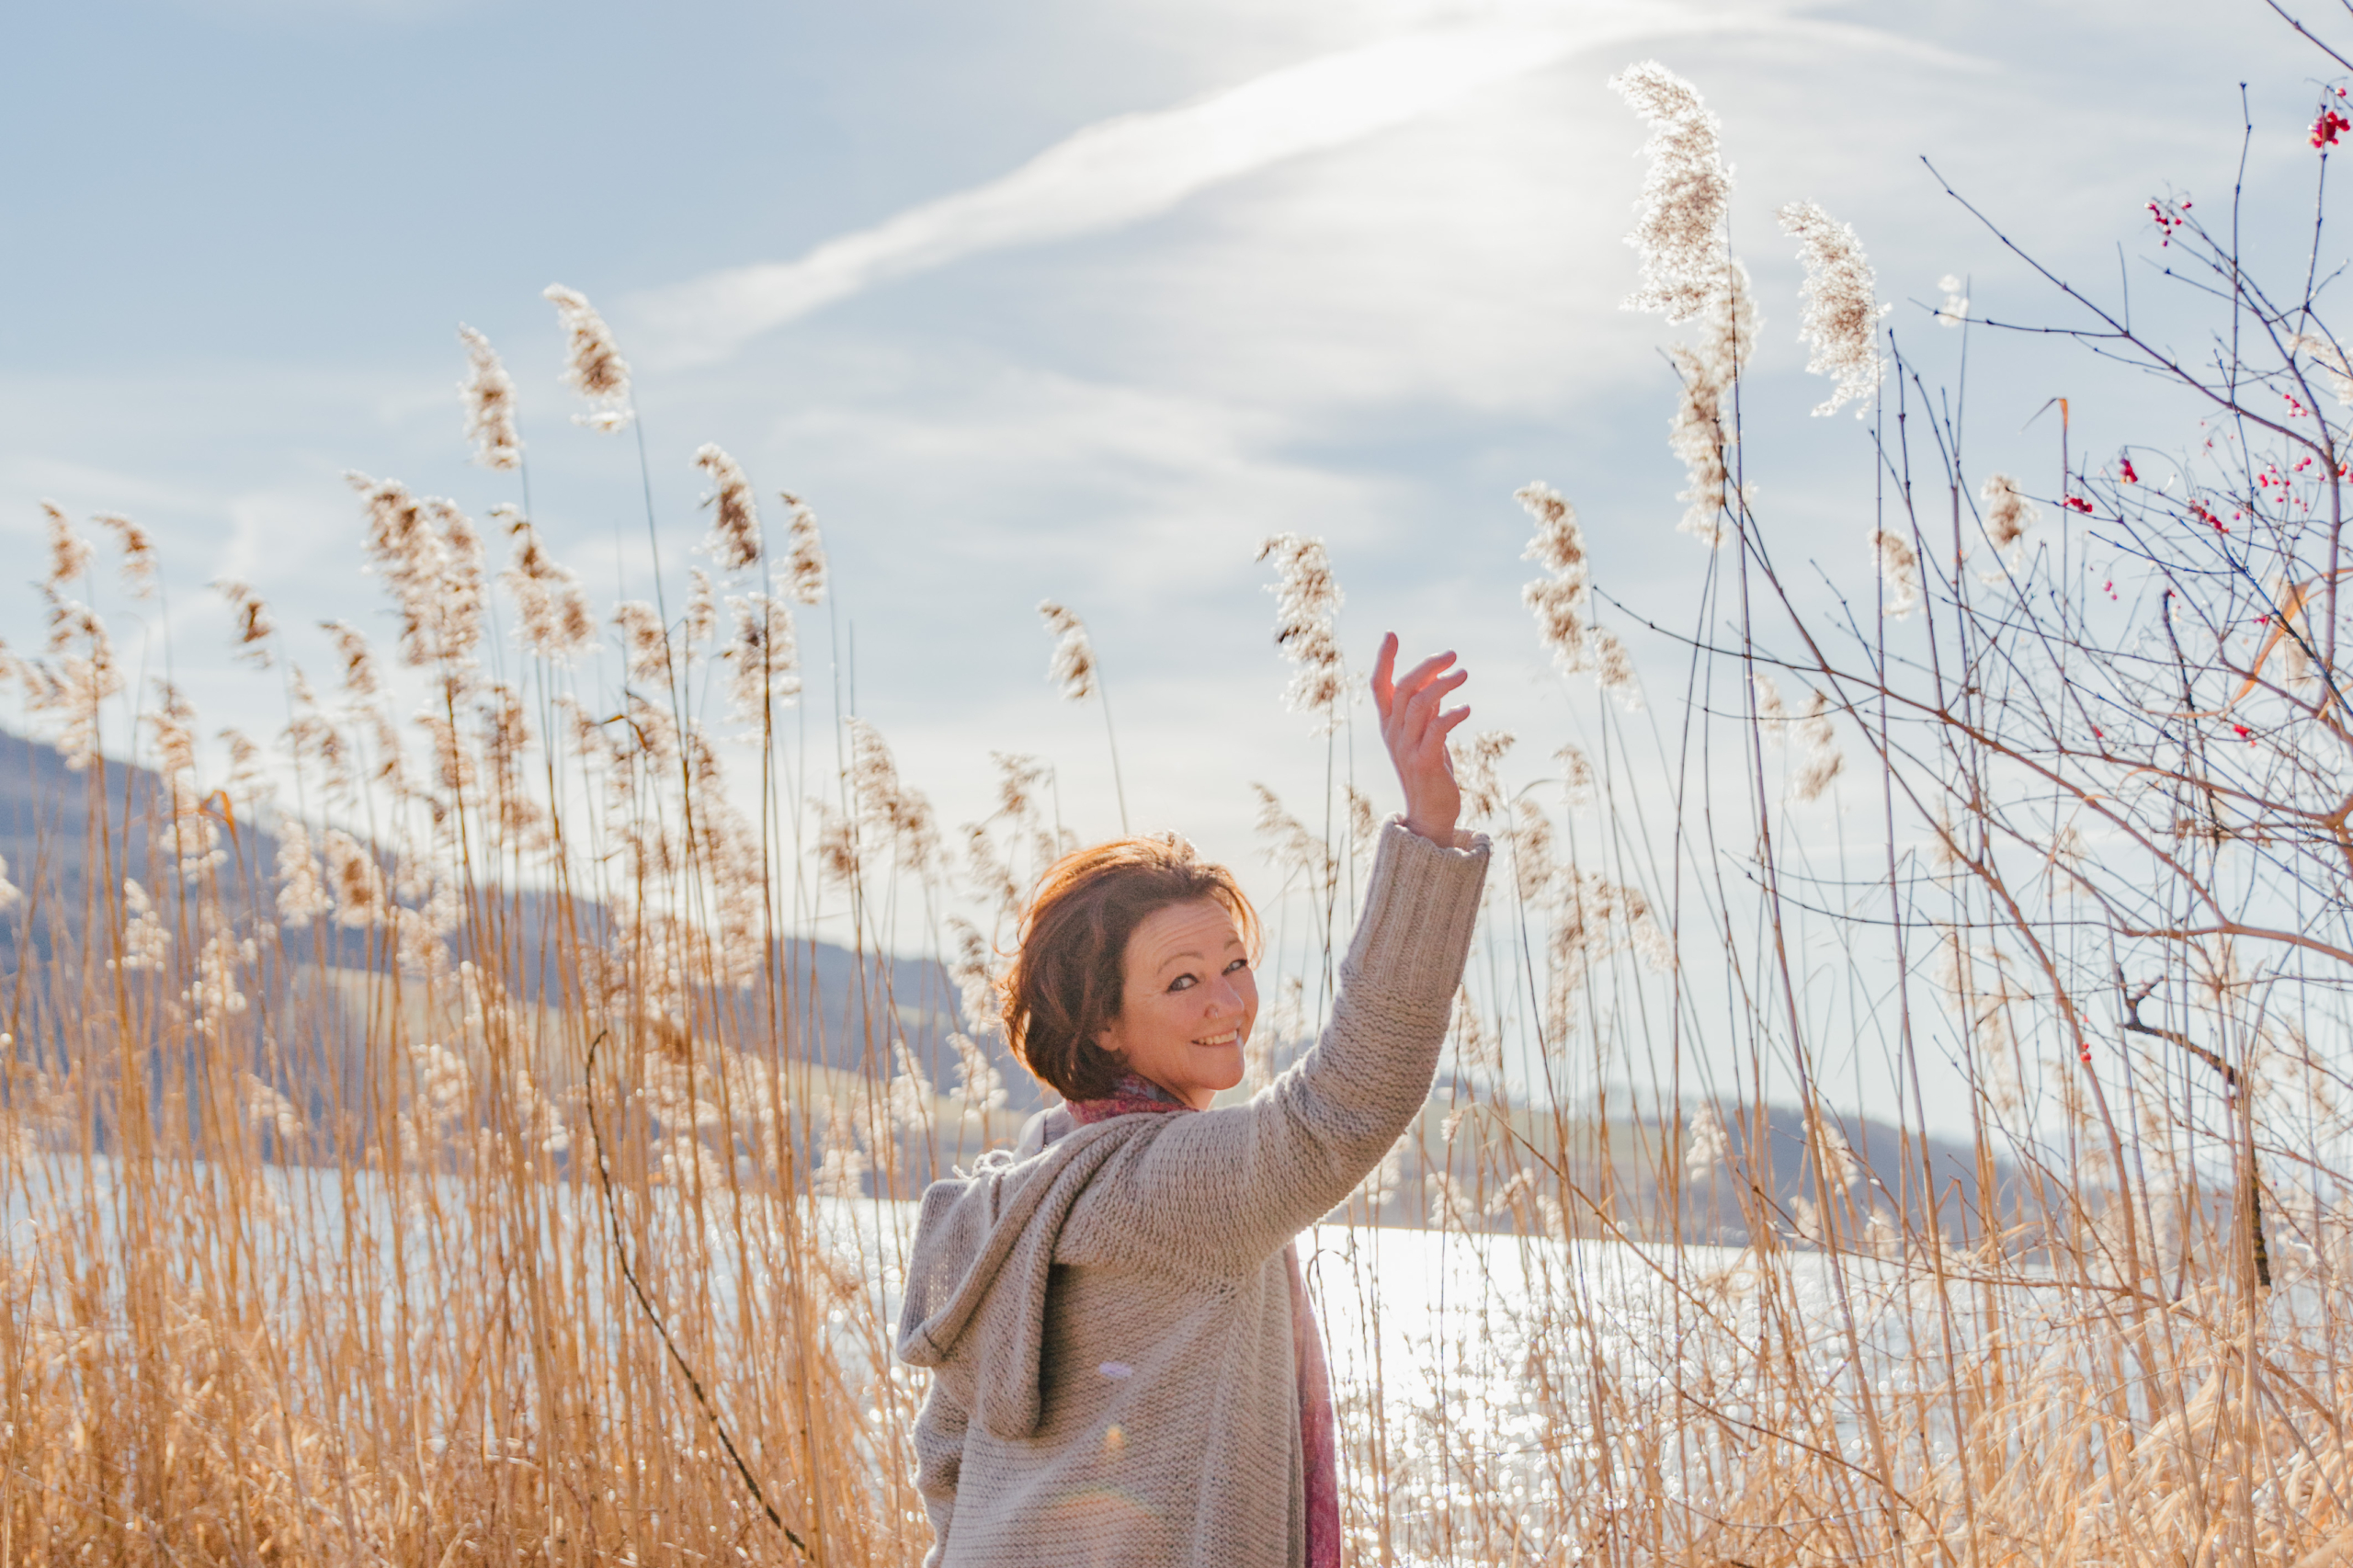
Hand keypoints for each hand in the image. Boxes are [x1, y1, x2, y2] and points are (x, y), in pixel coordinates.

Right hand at [1371, 633, 1471, 843]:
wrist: (1430, 813)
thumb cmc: (1429, 770)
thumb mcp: (1424, 733)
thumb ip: (1426, 707)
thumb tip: (1436, 675)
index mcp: (1389, 724)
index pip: (1379, 686)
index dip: (1384, 660)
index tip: (1392, 634)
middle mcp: (1393, 733)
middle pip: (1404, 688)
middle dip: (1427, 666)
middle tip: (1452, 654)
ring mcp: (1407, 748)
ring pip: (1419, 704)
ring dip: (1443, 685)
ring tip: (1463, 674)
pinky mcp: (1425, 762)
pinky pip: (1436, 730)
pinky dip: (1451, 715)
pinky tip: (1466, 709)